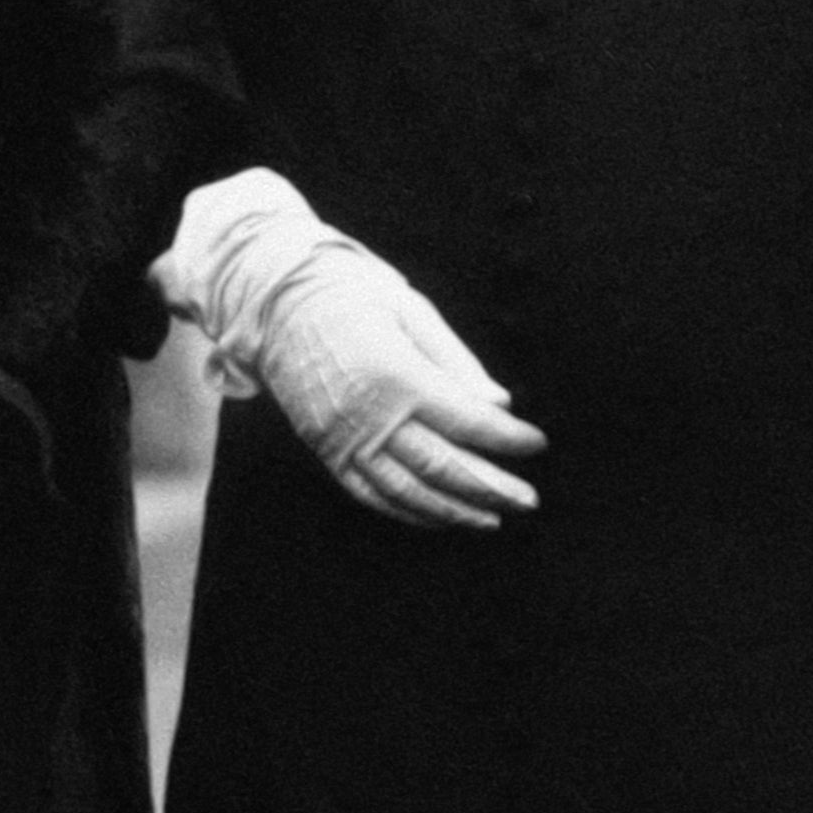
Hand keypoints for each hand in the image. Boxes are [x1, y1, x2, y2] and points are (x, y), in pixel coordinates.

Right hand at [161, 170, 544, 530]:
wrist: (275, 303)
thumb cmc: (352, 294)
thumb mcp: (410, 310)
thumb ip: (456, 361)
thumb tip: (500, 404)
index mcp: (397, 375)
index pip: (466, 420)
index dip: (506, 438)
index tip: (537, 443)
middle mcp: (370, 417)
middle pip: (443, 466)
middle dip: (491, 486)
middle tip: (528, 500)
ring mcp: (344, 440)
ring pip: (408, 492)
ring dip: (455, 510)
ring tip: (493, 519)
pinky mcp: (327, 451)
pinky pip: (372, 495)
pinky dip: (410, 512)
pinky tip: (440, 516)